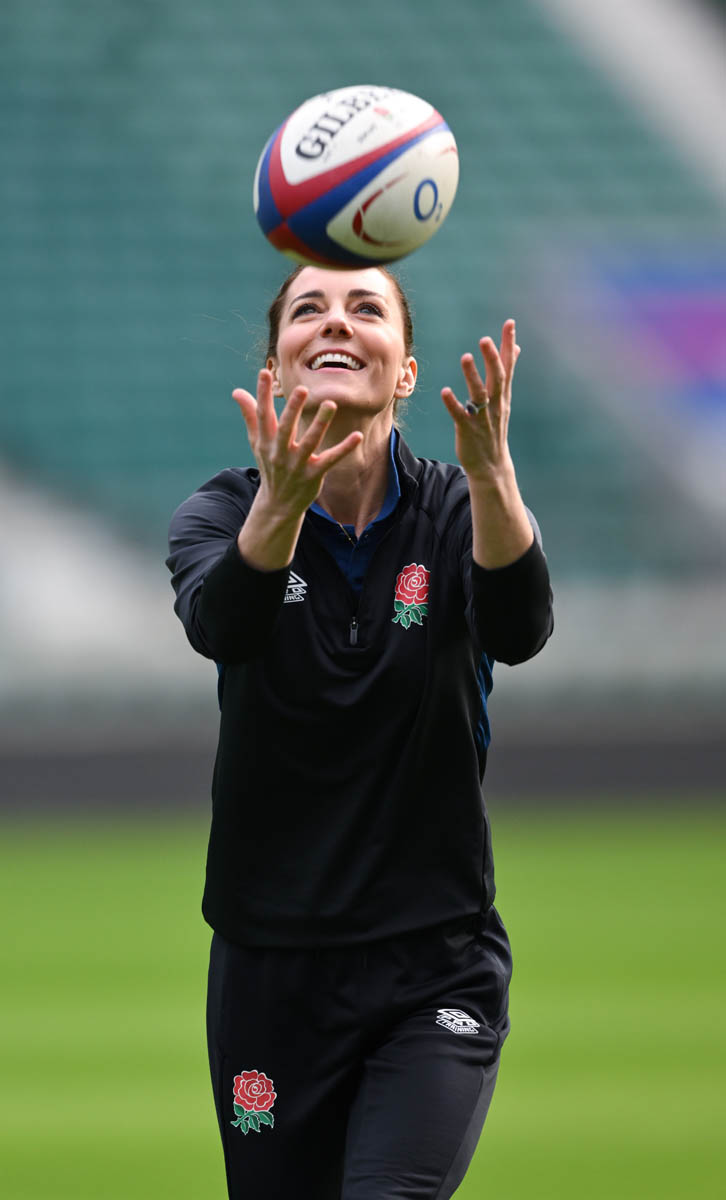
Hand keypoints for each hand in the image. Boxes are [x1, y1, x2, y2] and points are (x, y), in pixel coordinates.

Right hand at [233, 369, 362, 518]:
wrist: (278, 503)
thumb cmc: (270, 465)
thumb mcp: (257, 442)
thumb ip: (250, 416)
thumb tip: (237, 391)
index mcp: (266, 442)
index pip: (263, 415)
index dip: (262, 394)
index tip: (265, 372)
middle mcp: (280, 452)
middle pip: (285, 428)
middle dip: (292, 409)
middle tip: (302, 389)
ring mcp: (297, 464)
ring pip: (310, 442)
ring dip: (320, 423)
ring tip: (331, 404)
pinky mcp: (314, 474)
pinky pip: (330, 460)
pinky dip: (344, 449)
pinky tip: (357, 436)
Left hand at [441, 319, 520, 481]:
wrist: (491, 466)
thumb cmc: (494, 429)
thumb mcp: (503, 400)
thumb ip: (506, 373)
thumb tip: (516, 348)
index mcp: (503, 396)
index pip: (508, 366)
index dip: (508, 345)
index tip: (509, 324)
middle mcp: (495, 405)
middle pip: (496, 379)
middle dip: (492, 359)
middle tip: (485, 339)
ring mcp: (482, 419)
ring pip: (479, 395)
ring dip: (473, 377)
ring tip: (465, 357)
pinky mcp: (468, 431)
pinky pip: (460, 416)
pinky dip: (453, 404)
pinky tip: (445, 392)